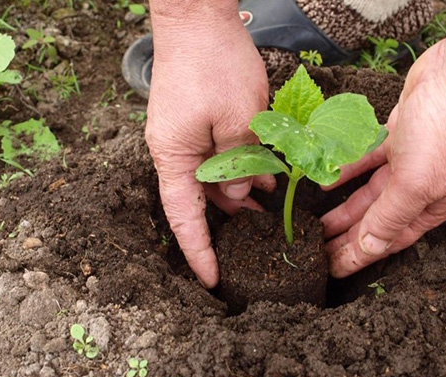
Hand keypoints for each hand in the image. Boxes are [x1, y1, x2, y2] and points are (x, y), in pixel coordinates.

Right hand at [145, 5, 274, 287]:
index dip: (199, 252)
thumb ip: (239, 165)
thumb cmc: (214, 64)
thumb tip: (240, 195)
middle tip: (259, 244)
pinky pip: (220, 157)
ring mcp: (186, 136)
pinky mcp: (199, 122)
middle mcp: (175, 151)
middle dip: (229, 223)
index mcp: (174, 157)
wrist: (197, 18)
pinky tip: (267, 178)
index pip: (184, 218)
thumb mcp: (237, 121)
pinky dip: (242, 170)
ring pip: (214, 179)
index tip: (212, 280)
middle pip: (200, 201)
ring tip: (271, 212)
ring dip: (241, 195)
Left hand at [322, 20, 445, 277]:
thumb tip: (369, 249)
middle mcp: (419, 189)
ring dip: (343, 208)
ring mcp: (407, 162)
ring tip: (314, 224)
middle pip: (374, 220)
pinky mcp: (396, 136)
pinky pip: (365, 161)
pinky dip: (346, 170)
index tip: (331, 270)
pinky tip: (324, 181)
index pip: (387, 241)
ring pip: (368, 193)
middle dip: (346, 237)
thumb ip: (390, 216)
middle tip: (314, 250)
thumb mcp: (416, 182)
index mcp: (429, 208)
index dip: (358, 256)